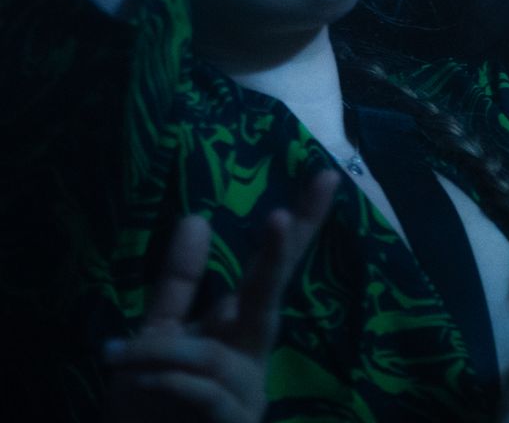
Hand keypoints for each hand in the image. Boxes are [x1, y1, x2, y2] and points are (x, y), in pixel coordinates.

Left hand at [104, 171, 338, 422]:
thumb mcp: (152, 340)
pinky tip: (141, 380)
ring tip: (115, 358)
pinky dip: (170, 382)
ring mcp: (248, 394)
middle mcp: (252, 356)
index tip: (327, 176)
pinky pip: (207, 392)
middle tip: (279, 217)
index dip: (301, 226)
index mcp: (238, 330)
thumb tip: (197, 218)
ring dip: (158, 353)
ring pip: (213, 354)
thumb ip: (178, 285)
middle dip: (275, 257)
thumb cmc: (148, 409)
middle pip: (269, 297)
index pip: (272, 270)